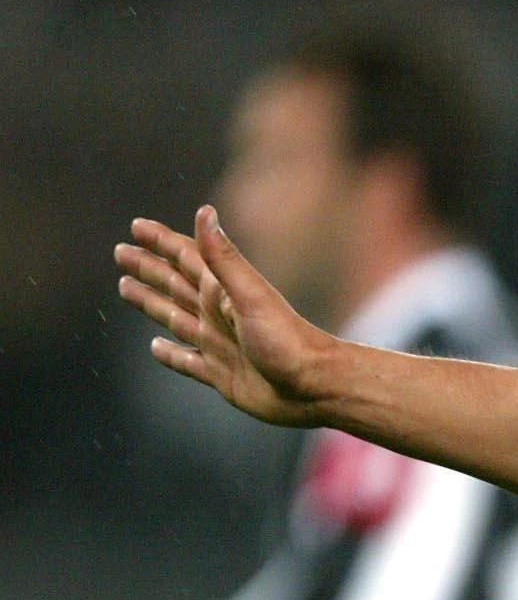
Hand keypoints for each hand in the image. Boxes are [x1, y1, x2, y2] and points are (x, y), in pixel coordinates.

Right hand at [115, 206, 334, 426]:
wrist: (314, 388)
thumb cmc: (288, 340)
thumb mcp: (251, 295)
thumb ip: (224, 258)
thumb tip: (204, 212)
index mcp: (223, 292)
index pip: (186, 258)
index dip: (161, 242)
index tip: (137, 226)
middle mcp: (218, 314)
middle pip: (174, 284)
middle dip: (148, 268)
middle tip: (121, 252)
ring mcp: (218, 344)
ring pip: (173, 317)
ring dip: (151, 302)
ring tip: (126, 287)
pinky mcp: (220, 374)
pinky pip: (186, 361)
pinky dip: (169, 354)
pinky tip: (155, 346)